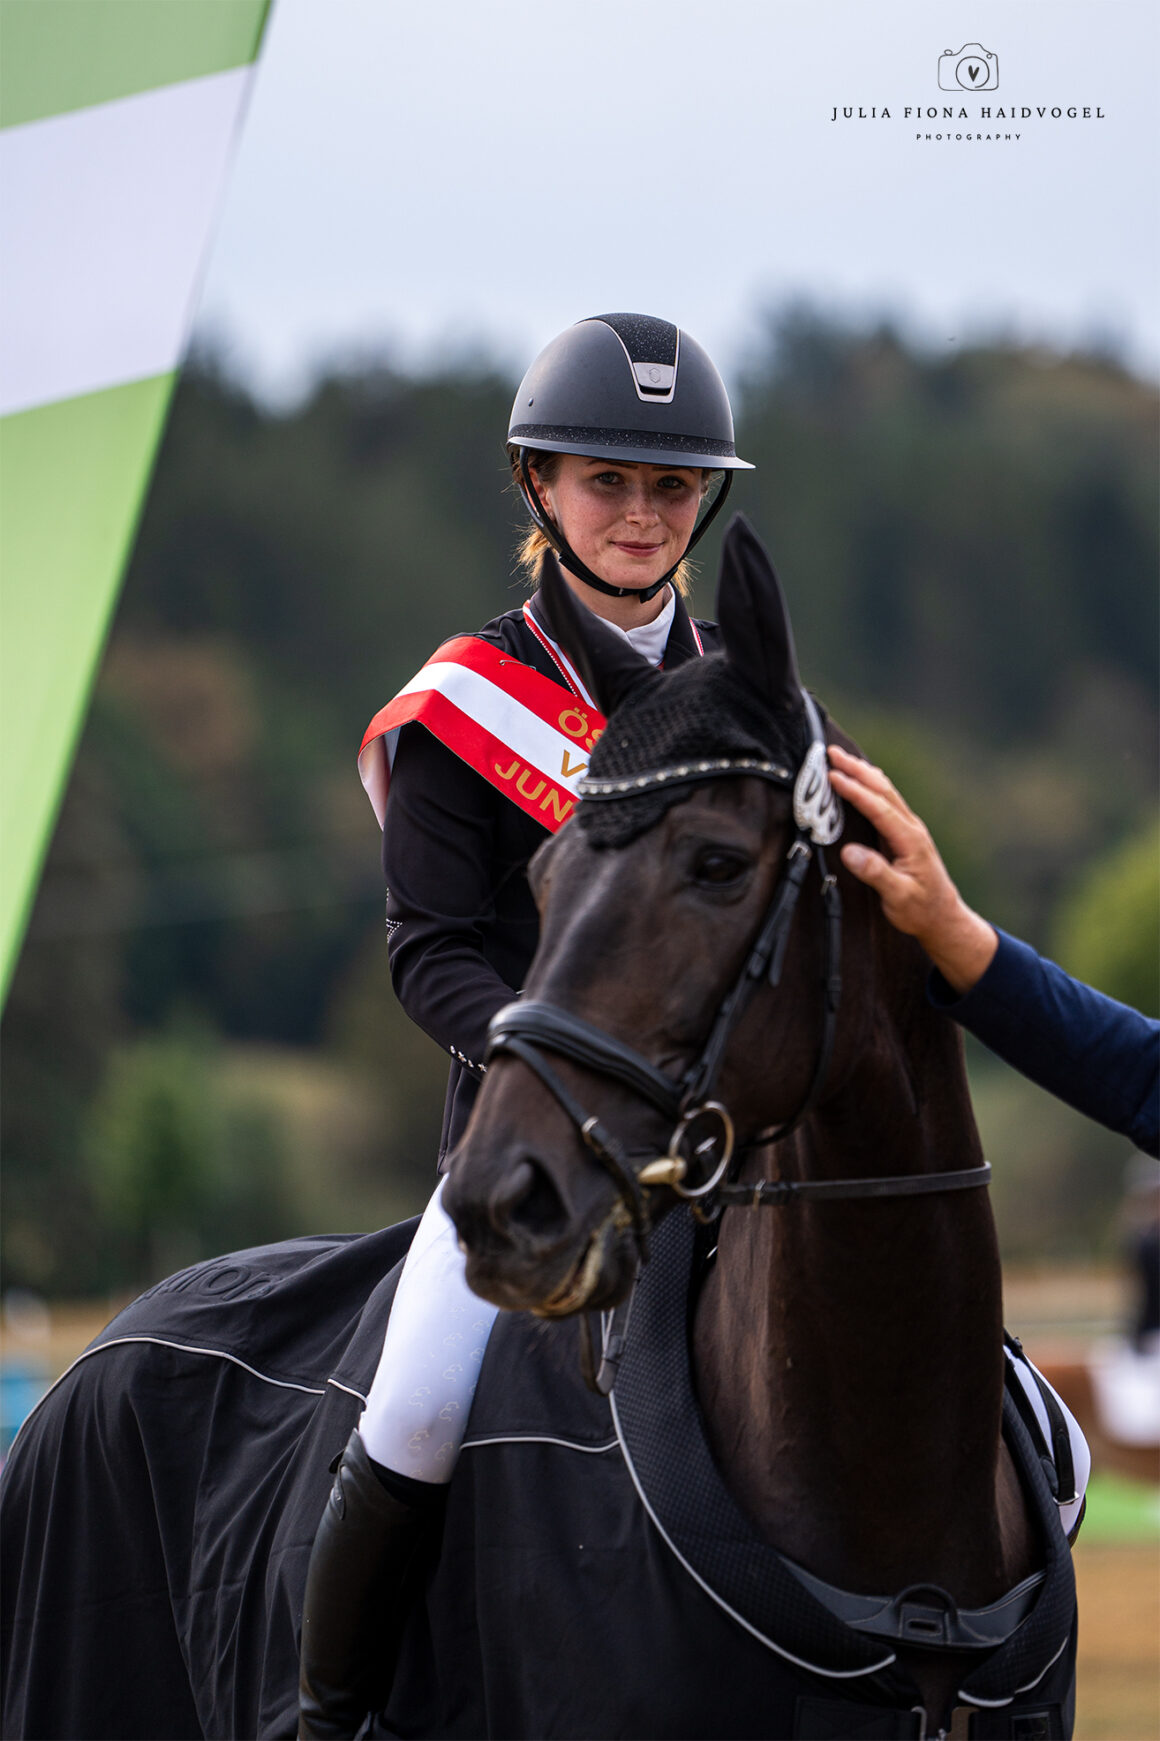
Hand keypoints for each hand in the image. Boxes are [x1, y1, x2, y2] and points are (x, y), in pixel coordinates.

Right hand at [827, 745, 997, 993]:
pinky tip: (864, 779)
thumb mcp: (898, 897)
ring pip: (886, 792)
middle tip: (832, 752)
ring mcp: (910, 830)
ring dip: (863, 773)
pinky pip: (887, 801)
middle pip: (883, 791)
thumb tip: (850, 852)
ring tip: (842, 758)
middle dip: (857, 769)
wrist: (944, 918)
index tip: (833, 776)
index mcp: (910, 840)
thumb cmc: (921, 910)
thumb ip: (876, 873)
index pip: (879, 808)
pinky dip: (871, 785)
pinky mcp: (906, 834)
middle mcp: (912, 829)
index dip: (855, 790)